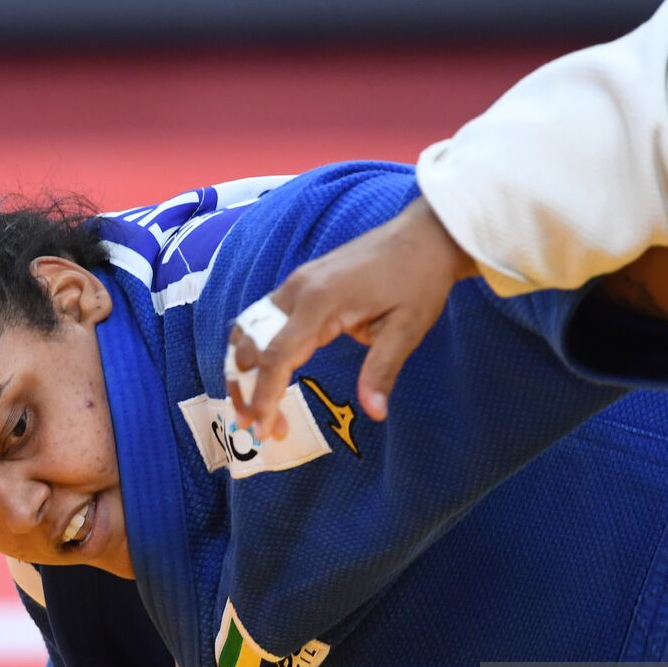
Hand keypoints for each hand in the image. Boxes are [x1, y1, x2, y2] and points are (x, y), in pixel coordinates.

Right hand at [228, 197, 476, 438]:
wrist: (424, 237)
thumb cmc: (418, 281)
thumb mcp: (407, 329)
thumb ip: (382, 370)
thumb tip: (375, 413)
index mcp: (320, 301)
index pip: (276, 356)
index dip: (264, 396)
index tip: (263, 429)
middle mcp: (297, 289)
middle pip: (251, 345)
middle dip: (247, 390)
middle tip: (258, 430)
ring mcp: (295, 283)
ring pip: (248, 330)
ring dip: (243, 370)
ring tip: (254, 408)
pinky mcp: (300, 284)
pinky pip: (261, 318)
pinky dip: (253, 348)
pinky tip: (261, 374)